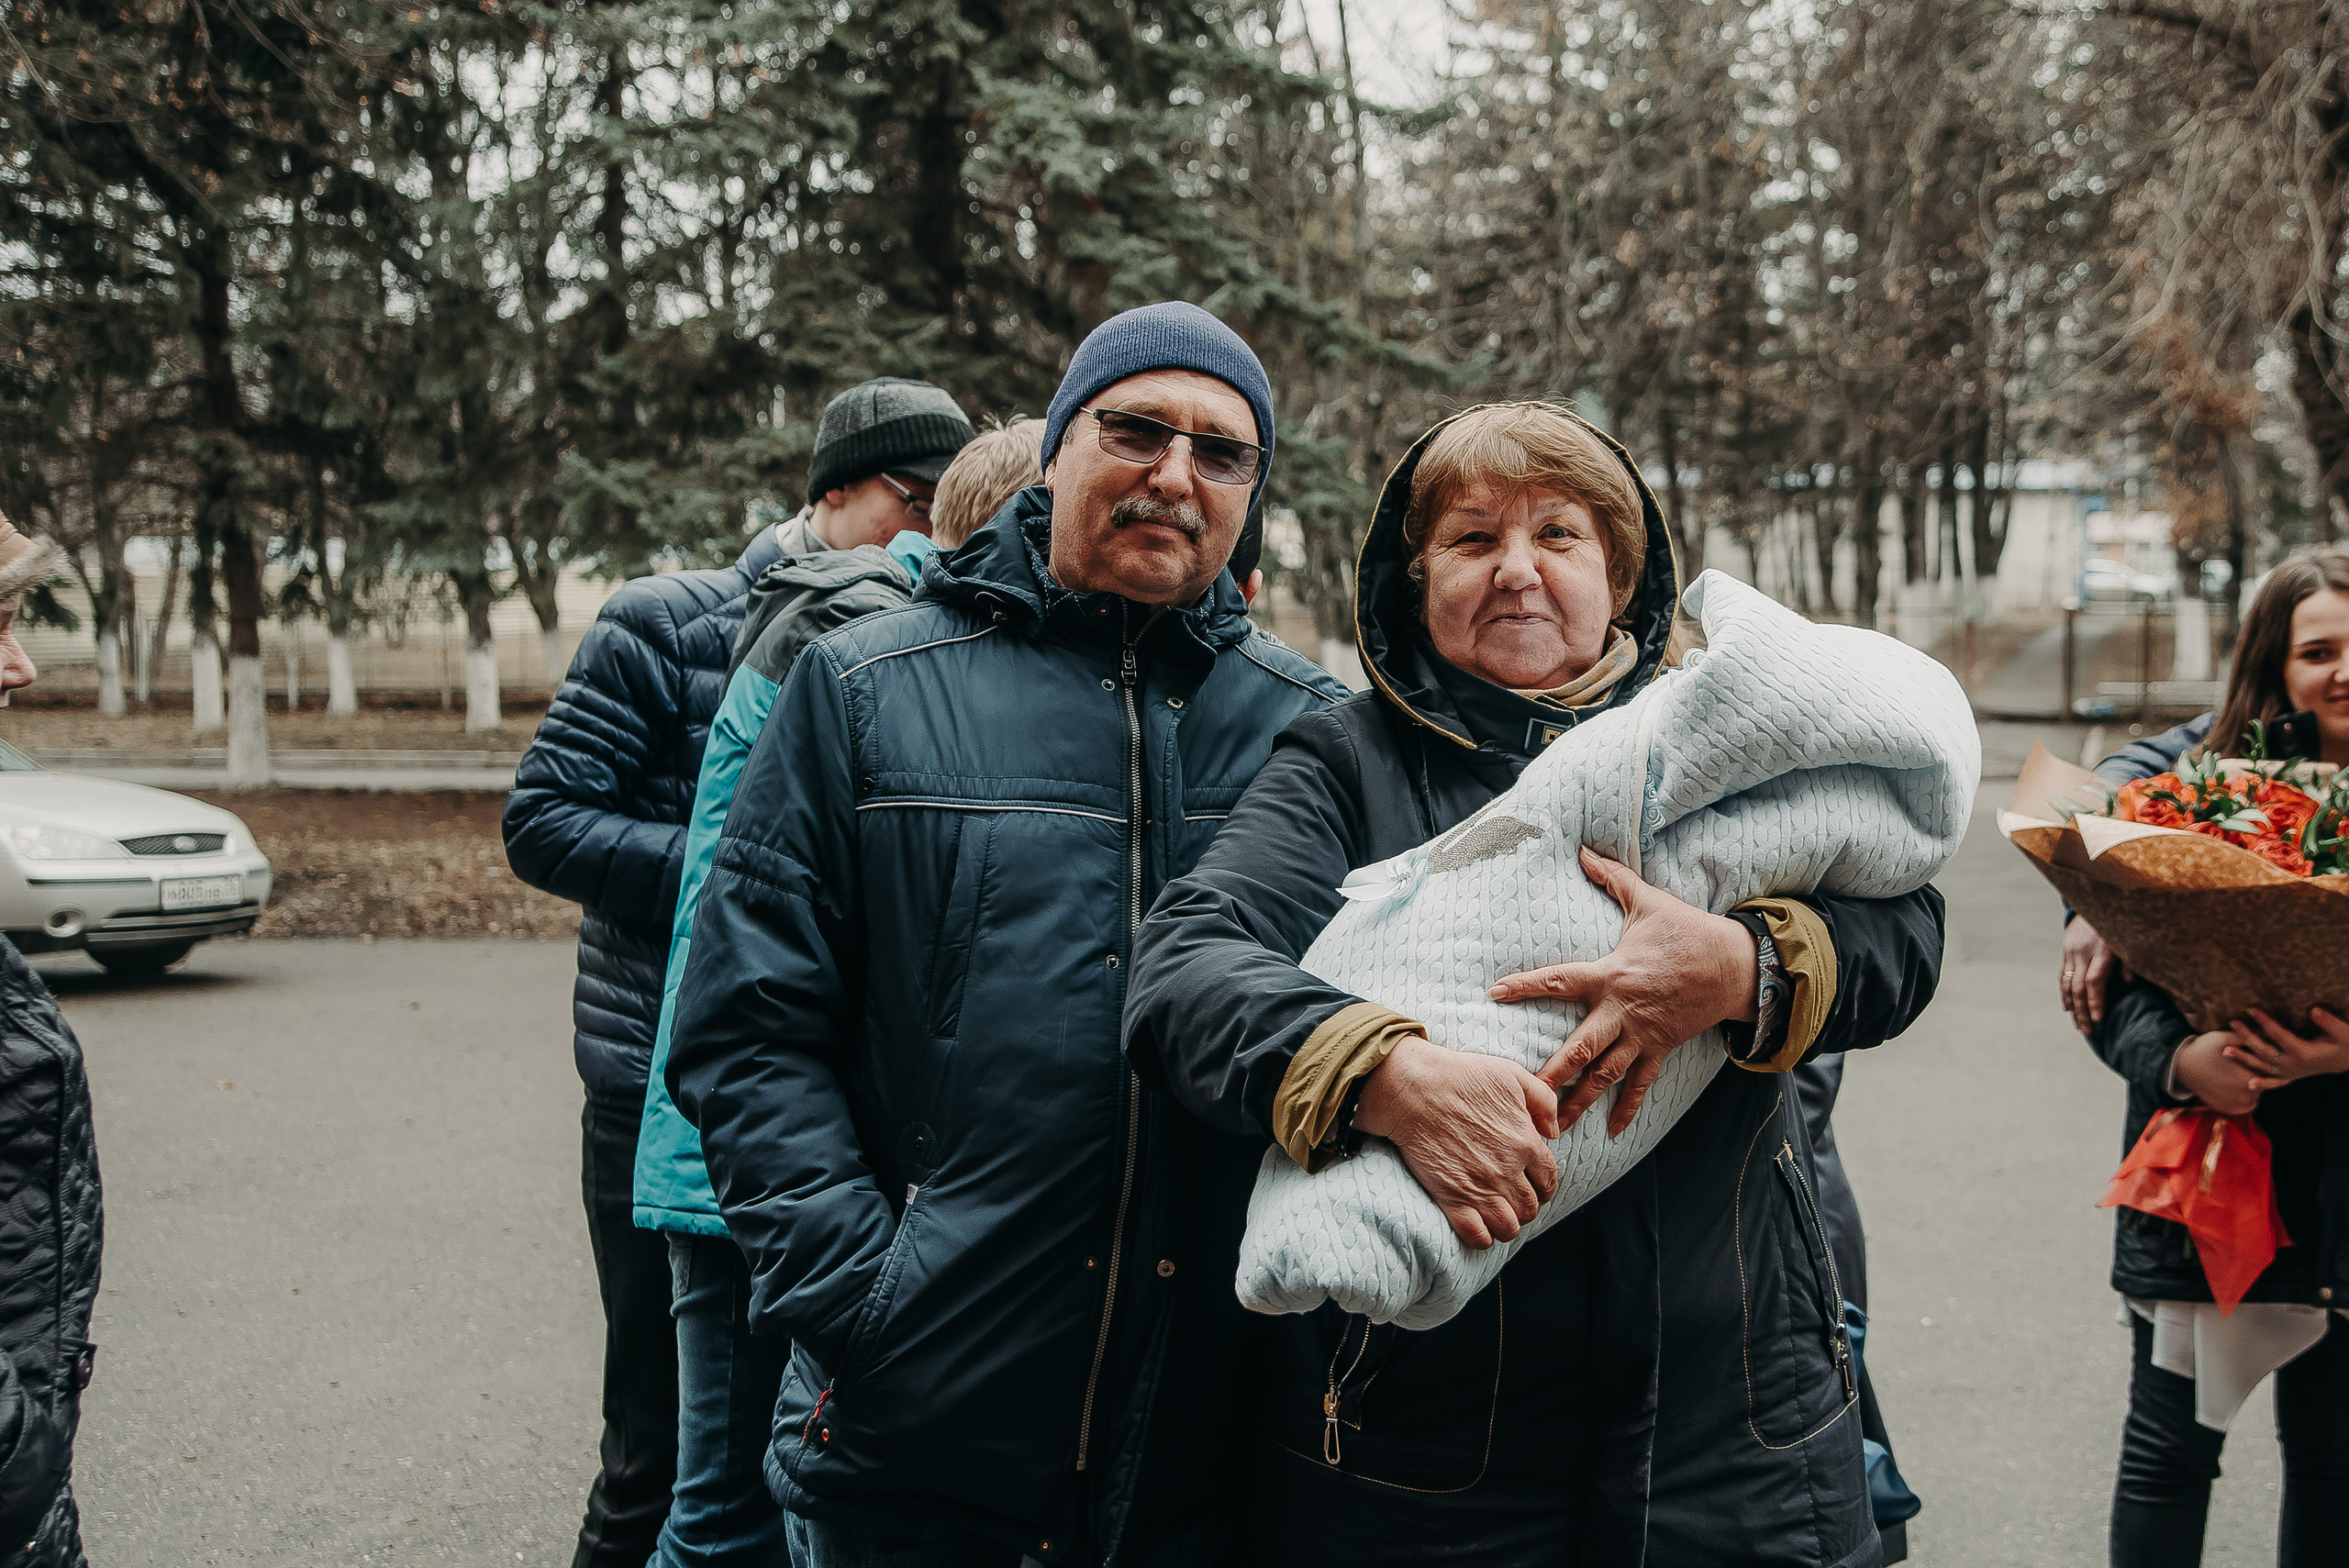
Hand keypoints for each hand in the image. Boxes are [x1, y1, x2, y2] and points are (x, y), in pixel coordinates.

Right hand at [1351, 1034, 1560, 1250]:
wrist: (1413, 1089)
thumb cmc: (1460, 1077)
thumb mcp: (1512, 1075)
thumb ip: (1543, 1100)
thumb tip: (1553, 1131)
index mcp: (1525, 1142)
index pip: (1549, 1179)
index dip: (1545, 1186)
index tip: (1534, 1185)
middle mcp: (1507, 1171)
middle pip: (1531, 1207)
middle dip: (1527, 1206)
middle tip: (1513, 1200)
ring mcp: (1480, 1188)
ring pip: (1509, 1227)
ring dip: (1508, 1224)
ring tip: (1498, 1214)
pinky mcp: (1452, 1198)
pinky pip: (1478, 1236)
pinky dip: (1483, 1238)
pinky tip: (1479, 1226)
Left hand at [1489, 847, 1757, 1139]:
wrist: (1736, 965)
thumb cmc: (1687, 931)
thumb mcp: (1648, 901)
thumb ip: (1612, 878)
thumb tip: (1583, 849)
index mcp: (1612, 974)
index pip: (1560, 979)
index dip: (1526, 986)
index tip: (1495, 993)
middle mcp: (1622, 1010)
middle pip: (1580, 1047)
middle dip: (1552, 1072)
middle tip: (1524, 1094)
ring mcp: (1642, 1034)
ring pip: (1605, 1074)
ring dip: (1580, 1101)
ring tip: (1554, 1126)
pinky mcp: (1661, 1048)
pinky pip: (1641, 1084)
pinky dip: (1627, 1107)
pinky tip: (1612, 1132)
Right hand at [2060, 918, 2127, 1034]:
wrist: (2095, 901)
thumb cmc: (2118, 924)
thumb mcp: (2128, 940)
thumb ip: (2129, 962)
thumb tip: (2129, 983)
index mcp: (2101, 951)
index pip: (2094, 982)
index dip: (2095, 1001)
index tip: (2098, 1019)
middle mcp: (2083, 953)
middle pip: (2078, 988)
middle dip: (2082, 1011)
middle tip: (2088, 1031)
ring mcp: (2071, 952)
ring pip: (2067, 984)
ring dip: (2072, 1007)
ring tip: (2078, 1024)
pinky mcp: (2065, 951)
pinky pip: (2062, 976)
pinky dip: (2064, 993)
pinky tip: (2067, 1007)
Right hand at [2172, 1029, 2261, 1115]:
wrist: (2180, 1065)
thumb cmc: (2203, 1049)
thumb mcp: (2225, 1038)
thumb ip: (2249, 1038)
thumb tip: (2268, 1035)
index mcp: (2248, 1079)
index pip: (2268, 1072)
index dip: (2262, 1063)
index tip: (2253, 1056)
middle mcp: (2244, 1096)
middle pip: (2263, 1085)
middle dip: (2257, 1075)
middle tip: (2244, 1065)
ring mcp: (2236, 1105)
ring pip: (2255, 1096)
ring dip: (2252, 1087)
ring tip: (2239, 1075)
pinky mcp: (2228, 1110)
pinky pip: (2246, 1106)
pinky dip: (2244, 1098)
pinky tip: (2236, 1086)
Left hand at [2223, 1007, 2348, 1091]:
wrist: (2348, 1060)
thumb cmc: (2345, 1043)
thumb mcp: (2342, 1032)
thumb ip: (2328, 1022)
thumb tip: (2314, 1010)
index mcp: (2302, 1051)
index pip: (2278, 1034)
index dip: (2264, 1021)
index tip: (2249, 1009)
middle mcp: (2293, 1064)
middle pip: (2264, 1050)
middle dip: (2247, 1037)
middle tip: (2232, 1023)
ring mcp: (2291, 1072)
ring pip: (2263, 1066)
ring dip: (2244, 1059)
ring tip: (2225, 1051)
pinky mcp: (2291, 1076)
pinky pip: (2274, 1082)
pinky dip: (2262, 1083)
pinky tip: (2249, 1085)